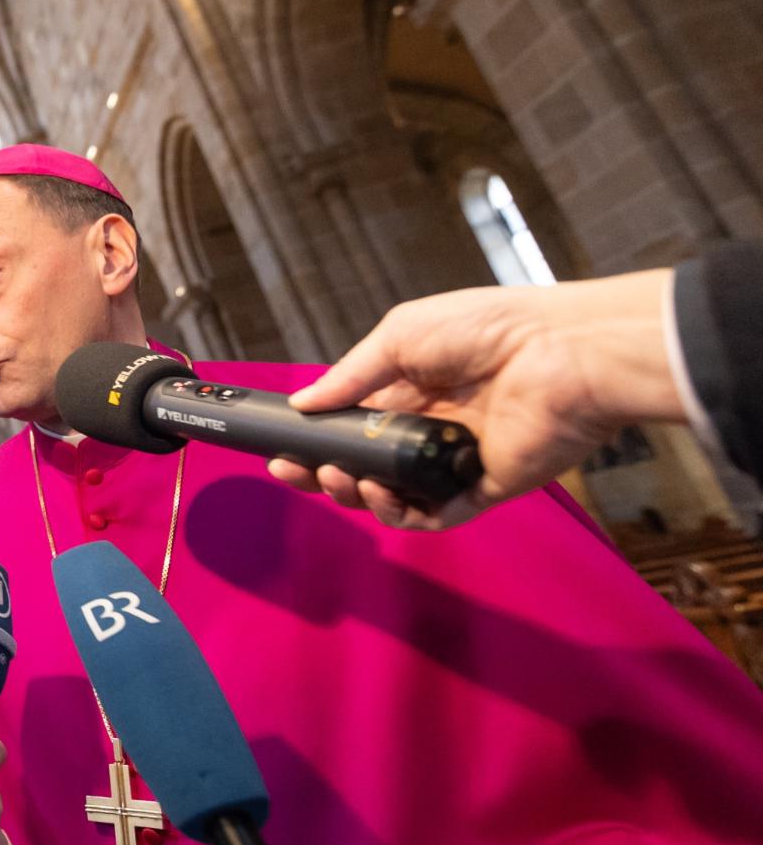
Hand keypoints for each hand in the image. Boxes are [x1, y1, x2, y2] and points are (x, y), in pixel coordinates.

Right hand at [267, 272, 680, 529]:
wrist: (563, 352)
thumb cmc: (489, 329)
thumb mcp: (401, 336)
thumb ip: (351, 375)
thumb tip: (303, 402)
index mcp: (411, 390)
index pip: (351, 426)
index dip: (314, 439)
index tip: (281, 449)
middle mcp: (430, 429)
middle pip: (365, 466)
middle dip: (323, 473)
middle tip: (296, 471)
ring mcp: (456, 461)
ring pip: (395, 496)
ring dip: (359, 496)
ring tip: (344, 479)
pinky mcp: (485, 487)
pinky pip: (438, 514)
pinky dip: (405, 515)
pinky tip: (384, 497)